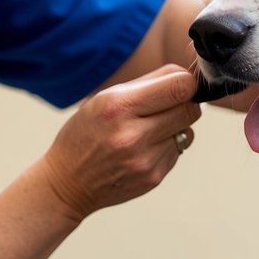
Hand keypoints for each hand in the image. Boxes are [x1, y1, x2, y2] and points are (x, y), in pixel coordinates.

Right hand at [42, 65, 200, 220]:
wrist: (68, 182)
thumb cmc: (87, 132)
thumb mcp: (104, 98)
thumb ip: (148, 83)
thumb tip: (186, 76)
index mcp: (119, 106)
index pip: (180, 87)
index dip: (187, 82)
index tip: (179, 84)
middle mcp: (133, 135)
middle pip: (190, 110)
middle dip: (184, 103)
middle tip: (166, 106)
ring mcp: (145, 160)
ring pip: (188, 131)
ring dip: (175, 127)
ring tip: (147, 130)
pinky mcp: (153, 178)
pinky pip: (177, 151)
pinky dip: (166, 146)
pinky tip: (143, 149)